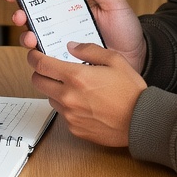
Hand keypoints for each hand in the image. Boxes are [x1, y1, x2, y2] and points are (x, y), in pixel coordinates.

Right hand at [4, 0, 145, 72]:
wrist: (138, 57)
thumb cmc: (126, 30)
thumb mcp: (114, 4)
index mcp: (72, 5)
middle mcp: (63, 23)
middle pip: (34, 16)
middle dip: (21, 12)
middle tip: (20, 13)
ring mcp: (63, 42)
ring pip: (36, 37)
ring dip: (27, 35)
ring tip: (31, 36)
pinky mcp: (66, 60)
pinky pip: (48, 58)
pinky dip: (41, 56)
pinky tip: (42, 53)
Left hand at [26, 43, 146, 147]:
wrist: (142, 122)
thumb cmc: (131, 91)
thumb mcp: (115, 59)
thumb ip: (89, 49)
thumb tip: (71, 46)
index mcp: (76, 77)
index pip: (41, 65)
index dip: (34, 57)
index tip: (34, 54)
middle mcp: (68, 97)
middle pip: (38, 82)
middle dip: (40, 73)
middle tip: (50, 69)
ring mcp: (70, 115)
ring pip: (50, 98)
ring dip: (55, 90)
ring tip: (74, 87)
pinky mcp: (75, 129)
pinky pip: (63, 114)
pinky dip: (68, 107)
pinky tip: (85, 103)